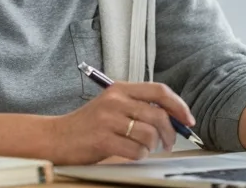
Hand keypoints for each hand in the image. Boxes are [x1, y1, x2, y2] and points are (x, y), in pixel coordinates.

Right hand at [44, 82, 195, 164]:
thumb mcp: (112, 106)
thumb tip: (173, 118)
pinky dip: (139, 156)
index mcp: (120, 89)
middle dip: (170, 133)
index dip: (179, 106)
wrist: (57, 137)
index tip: (188, 120)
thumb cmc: (88, 124)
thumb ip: (137, 106)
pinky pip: (136, 151)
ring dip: (152, 147)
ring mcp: (108, 119)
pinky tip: (132, 154)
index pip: (159, 91)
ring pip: (149, 134)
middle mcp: (115, 100)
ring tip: (143, 149)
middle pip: (159, 115)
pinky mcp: (103, 139)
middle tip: (167, 144)